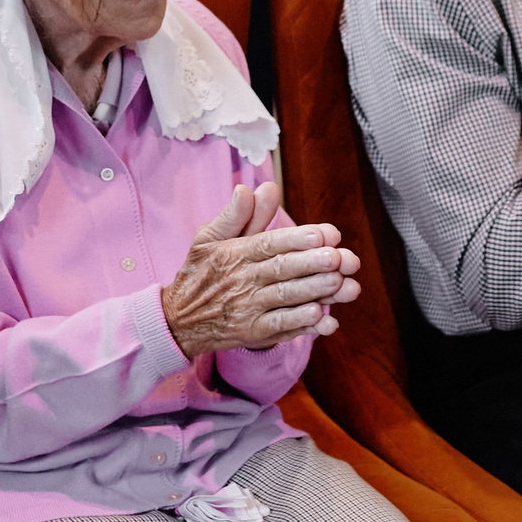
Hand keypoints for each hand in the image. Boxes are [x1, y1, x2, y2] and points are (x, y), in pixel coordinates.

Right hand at [160, 185, 363, 357]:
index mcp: (233, 253)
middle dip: (314, 263)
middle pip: (282, 269)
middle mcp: (241, 280)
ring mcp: (247, 308)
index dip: (298, 239)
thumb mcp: (207, 238)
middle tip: (342, 258)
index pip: (268, 243)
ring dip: (315, 291)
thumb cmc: (199, 273)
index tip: (326, 233)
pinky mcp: (253, 333)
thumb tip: (251, 188)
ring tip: (342, 283)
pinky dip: (302, 322)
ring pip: (286, 297)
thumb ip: (235, 215)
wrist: (178, 320)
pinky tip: (324, 317)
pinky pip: (281, 327)